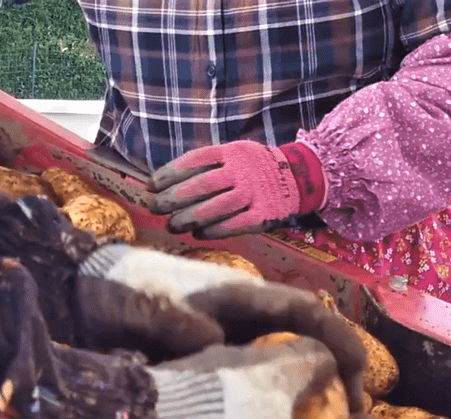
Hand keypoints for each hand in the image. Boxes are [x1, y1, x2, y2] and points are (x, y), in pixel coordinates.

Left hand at [76, 244, 366, 410]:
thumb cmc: (125, 292)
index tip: (360, 376)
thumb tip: (214, 344)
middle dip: (340, 372)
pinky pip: (260, 381)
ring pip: (290, 362)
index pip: (309, 313)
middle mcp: (248, 316)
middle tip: (354, 418)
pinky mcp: (217, 360)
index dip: (341, 339)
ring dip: (314, 390)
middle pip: (311, 339)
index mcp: (242, 296)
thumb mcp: (153, 307)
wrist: (89, 294)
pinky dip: (279, 401)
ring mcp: (234, 338)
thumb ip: (183, 326)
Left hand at [148, 140, 326, 238]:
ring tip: (172, 225)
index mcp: (232, 153)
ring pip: (216, 207)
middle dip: (174, 198)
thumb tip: (169, 182)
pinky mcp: (263, 214)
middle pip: (202, 185)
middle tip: (155, 207)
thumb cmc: (256, 168)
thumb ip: (209, 164)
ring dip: (190, 218)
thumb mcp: (236, 154)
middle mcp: (242, 172)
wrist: (299, 178)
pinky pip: (235, 224)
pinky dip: (214, 230)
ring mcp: (254, 194)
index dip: (170, 173)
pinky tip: (198, 234)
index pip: (194, 161)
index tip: (151, 186)